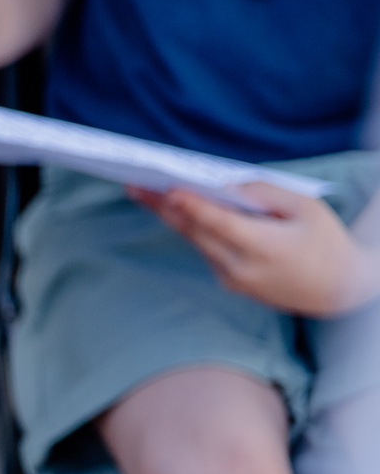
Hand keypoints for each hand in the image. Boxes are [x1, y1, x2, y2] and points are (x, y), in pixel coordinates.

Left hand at [131, 183, 379, 317]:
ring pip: (196, 241)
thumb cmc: (326, 242)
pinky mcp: (228, 283)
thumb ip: (266, 193)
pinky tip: (173, 208)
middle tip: (135, 185)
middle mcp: (240, 268)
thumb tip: (226, 183)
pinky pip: (205, 250)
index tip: (168, 189)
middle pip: (195, 232)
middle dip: (164, 207)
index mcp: (263, 248)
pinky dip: (192, 228)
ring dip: (171, 216)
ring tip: (144, 192)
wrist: (338, 290)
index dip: (191, 206)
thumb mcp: (307, 208)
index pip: (218, 224)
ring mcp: (231, 279)